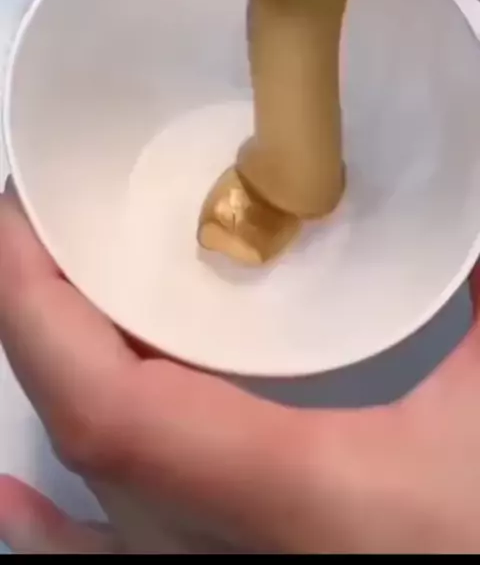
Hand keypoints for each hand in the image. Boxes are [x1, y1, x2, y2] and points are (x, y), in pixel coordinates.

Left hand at [0, 188, 479, 552]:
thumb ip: (477, 300)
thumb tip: (458, 204)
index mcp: (288, 490)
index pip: (108, 406)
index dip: (35, 308)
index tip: (23, 221)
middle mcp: (220, 547)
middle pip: (80, 426)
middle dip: (38, 313)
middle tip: (44, 226)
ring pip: (84, 486)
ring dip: (48, 377)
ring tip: (43, 294)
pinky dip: (43, 533)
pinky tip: (10, 506)